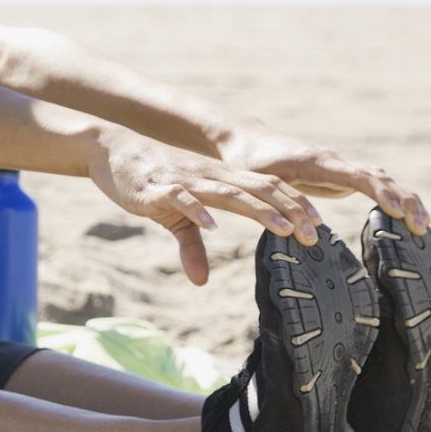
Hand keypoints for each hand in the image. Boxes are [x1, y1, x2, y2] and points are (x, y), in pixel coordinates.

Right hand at [88, 128, 323, 285]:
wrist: (112, 149)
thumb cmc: (149, 179)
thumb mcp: (174, 215)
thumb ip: (192, 245)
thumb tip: (201, 282)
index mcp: (219, 178)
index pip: (266, 187)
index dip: (294, 204)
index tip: (319, 227)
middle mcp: (209, 176)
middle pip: (258, 189)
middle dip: (290, 211)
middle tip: (314, 235)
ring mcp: (186, 180)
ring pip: (229, 192)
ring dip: (259, 210)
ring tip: (283, 228)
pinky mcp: (159, 188)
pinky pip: (183, 198)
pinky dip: (199, 210)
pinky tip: (212, 224)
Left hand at [217, 120, 429, 233]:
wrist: (248, 140)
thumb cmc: (249, 162)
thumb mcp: (259, 184)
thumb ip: (281, 205)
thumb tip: (308, 233)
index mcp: (317, 161)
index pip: (357, 175)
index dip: (380, 193)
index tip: (398, 212)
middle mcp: (334, 161)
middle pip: (379, 177)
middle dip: (403, 199)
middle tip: (421, 227)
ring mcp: (340, 167)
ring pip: (381, 179)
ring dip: (404, 199)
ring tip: (423, 227)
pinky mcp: (340, 176)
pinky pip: (373, 185)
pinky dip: (393, 198)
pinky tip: (407, 219)